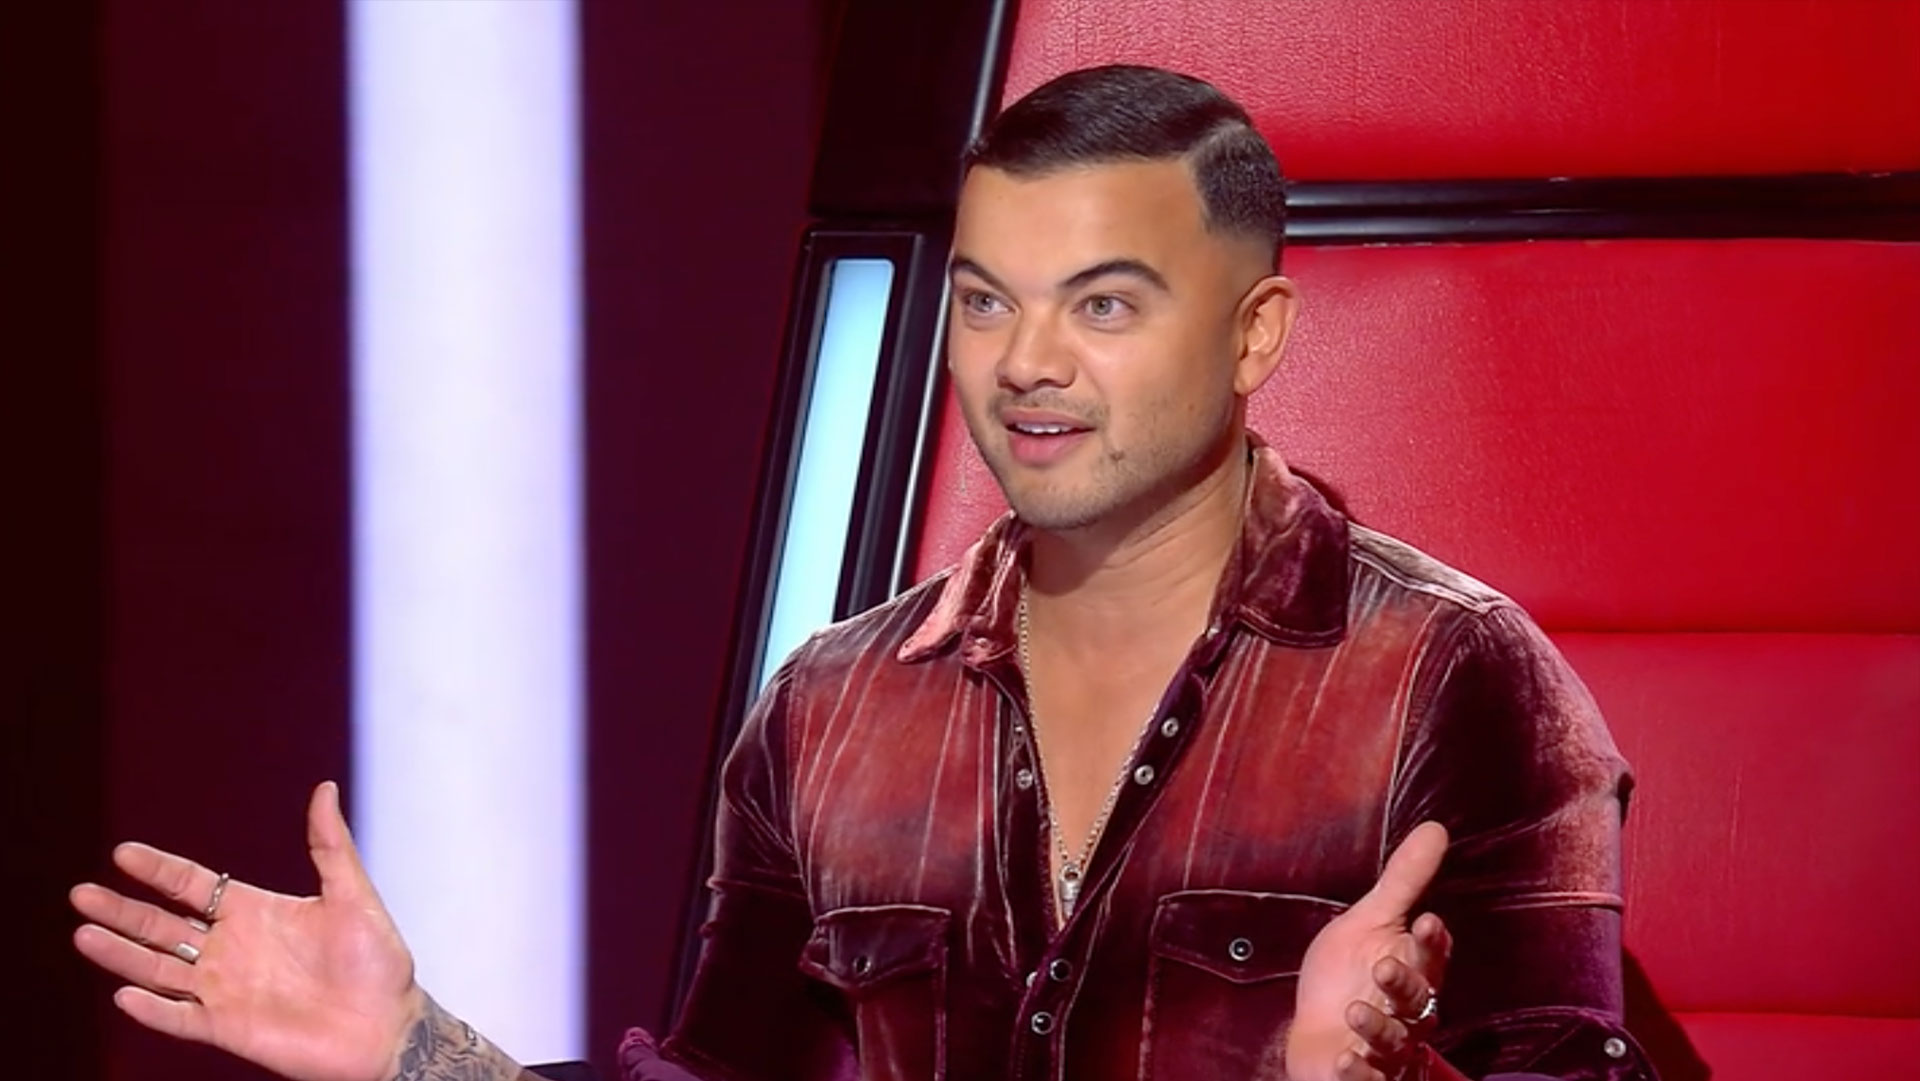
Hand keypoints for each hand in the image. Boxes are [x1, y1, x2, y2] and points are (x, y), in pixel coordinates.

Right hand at [71, 782, 424, 1080]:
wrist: (389, 1025)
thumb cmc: (377, 961)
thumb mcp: (353, 895)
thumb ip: (330, 845)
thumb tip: (325, 788)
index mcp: (254, 911)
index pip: (192, 886)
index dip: (158, 870)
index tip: (123, 854)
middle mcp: (231, 948)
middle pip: (162, 926)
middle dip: (122, 910)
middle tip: (81, 894)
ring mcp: (225, 989)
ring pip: (159, 969)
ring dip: (122, 954)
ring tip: (83, 934)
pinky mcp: (228, 1028)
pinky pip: (179, 1018)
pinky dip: (153, 1009)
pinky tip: (125, 994)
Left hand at [1286, 821, 1454, 1080]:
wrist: (1316, 1035)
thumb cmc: (1346, 975)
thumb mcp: (1369, 922)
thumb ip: (1404, 881)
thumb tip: (1436, 828)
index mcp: (1412, 970)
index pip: (1431, 956)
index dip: (1430, 942)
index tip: (1425, 921)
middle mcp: (1408, 1012)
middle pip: (1418, 999)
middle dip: (1405, 983)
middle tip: (1384, 967)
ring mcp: (1390, 1049)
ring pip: (1396, 1040)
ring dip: (1379, 1028)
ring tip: (1355, 1011)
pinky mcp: (1367, 1076)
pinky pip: (1369, 1077)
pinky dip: (1358, 1071)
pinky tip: (1343, 1057)